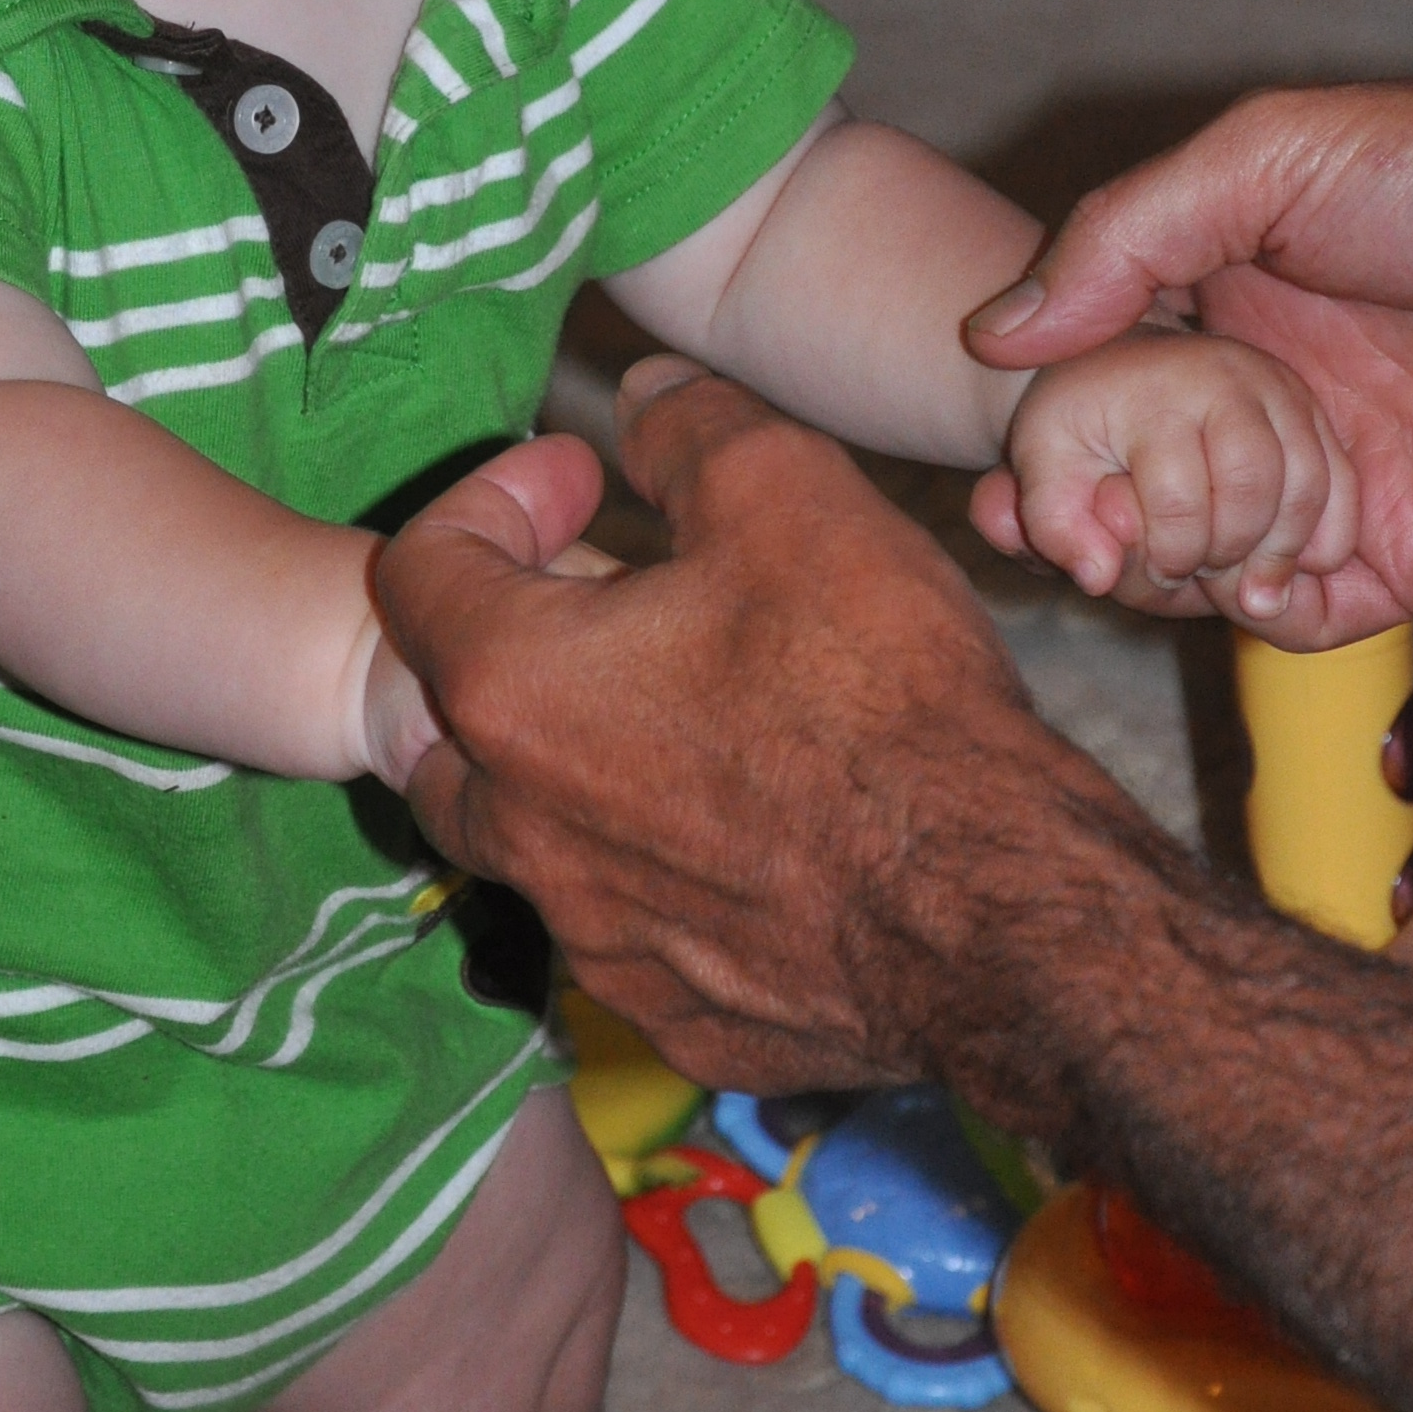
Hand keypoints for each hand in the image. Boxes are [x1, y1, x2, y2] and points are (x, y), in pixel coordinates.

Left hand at [376, 376, 1109, 1092]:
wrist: (994, 914)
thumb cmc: (878, 694)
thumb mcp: (787, 492)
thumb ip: (688, 424)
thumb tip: (639, 395)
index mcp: (516, 690)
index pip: (418, 572)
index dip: (495, 499)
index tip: (588, 482)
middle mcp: (523, 830)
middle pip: (445, 723)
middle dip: (507, 649)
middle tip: (611, 607)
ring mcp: (595, 937)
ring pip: (536, 839)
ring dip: (580, 767)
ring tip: (688, 715)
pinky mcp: (674, 1016)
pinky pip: (631, 930)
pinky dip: (660, 871)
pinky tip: (753, 834)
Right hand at [966, 82, 1412, 634]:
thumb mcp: (1276, 156)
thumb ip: (1125, 233)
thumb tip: (998, 334)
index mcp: (1236, 289)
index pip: (1103, 373)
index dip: (1041, 423)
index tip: (1001, 468)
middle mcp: (1277, 386)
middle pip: (1138, 476)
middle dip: (1074, 512)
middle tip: (1037, 526)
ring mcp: (1342, 475)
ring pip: (1204, 554)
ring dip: (1158, 568)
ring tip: (1131, 557)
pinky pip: (1305, 616)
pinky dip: (1256, 616)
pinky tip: (1244, 586)